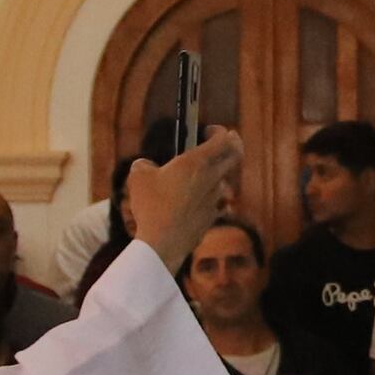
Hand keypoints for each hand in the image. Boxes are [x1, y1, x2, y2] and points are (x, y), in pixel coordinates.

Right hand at [129, 127, 242, 271]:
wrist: (163, 242)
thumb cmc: (151, 206)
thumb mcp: (138, 177)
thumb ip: (144, 164)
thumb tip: (145, 165)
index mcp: (196, 162)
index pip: (223, 139)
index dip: (220, 131)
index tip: (208, 131)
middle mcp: (211, 178)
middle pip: (235, 156)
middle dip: (233, 145)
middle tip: (223, 143)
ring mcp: (215, 199)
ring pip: (225, 180)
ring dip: (218, 174)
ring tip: (201, 176)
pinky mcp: (213, 217)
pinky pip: (220, 203)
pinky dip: (214, 198)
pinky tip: (202, 201)